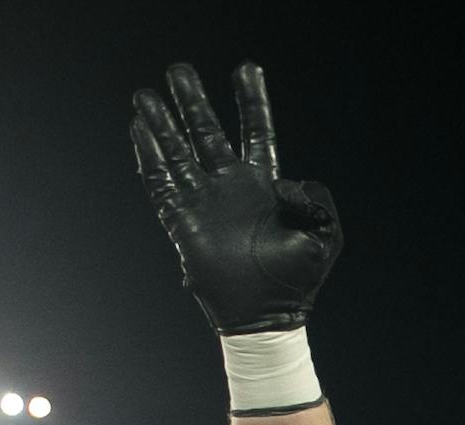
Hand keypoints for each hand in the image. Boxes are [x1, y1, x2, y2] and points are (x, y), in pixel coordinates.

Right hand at [131, 63, 341, 333]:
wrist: (267, 317)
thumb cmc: (300, 279)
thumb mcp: (324, 234)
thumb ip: (315, 199)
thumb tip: (284, 182)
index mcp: (265, 185)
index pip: (257, 131)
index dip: (252, 100)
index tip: (245, 68)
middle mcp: (231, 187)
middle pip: (208, 132)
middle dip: (193, 101)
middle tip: (179, 70)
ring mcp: (205, 202)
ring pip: (178, 152)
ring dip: (162, 123)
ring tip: (145, 94)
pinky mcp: (183, 223)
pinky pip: (161, 183)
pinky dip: (150, 157)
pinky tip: (139, 131)